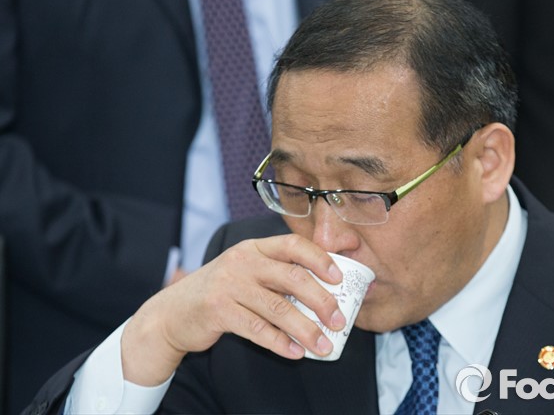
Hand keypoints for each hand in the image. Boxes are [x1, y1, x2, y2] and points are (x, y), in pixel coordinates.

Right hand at [121, 234, 344, 385]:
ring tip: (323, 345)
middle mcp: (242, 261)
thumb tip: (323, 292)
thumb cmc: (220, 292)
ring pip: (279, 308)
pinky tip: (296, 352)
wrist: (171, 313)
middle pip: (293, 277)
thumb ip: (276, 274)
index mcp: (254, 247)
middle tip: (339, 321)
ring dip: (306, 330)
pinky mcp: (218, 310)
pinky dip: (280, 343)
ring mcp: (229, 284)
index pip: (293, 244)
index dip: (320, 259)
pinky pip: (258, 329)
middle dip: (322, 301)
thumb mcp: (245, 272)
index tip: (339, 279)